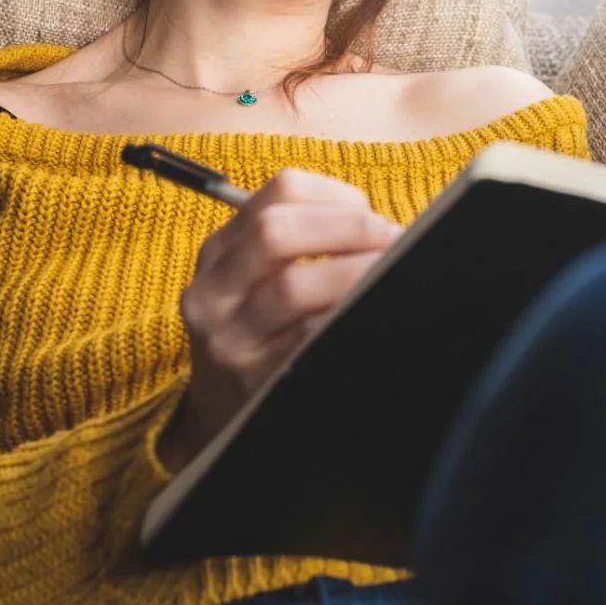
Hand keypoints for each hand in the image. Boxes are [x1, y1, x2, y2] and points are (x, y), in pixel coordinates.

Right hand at [158, 168, 403, 473]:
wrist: (220, 414)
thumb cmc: (260, 333)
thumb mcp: (255, 279)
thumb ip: (303, 243)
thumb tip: (385, 227)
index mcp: (220, 249)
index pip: (279, 191)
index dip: (335, 194)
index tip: (370, 212)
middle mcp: (214, 289)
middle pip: (274, 232)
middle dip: (347, 228)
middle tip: (391, 240)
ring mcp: (228, 337)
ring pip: (291, 287)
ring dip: (354, 273)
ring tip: (391, 273)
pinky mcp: (252, 379)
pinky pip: (307, 339)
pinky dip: (347, 319)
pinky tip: (373, 315)